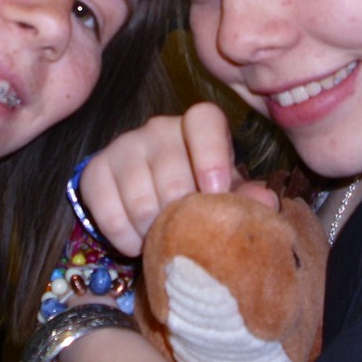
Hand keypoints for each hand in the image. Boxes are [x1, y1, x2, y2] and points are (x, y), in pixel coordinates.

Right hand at [79, 103, 238, 255]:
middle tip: (190, 235)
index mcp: (199, 124)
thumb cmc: (201, 191)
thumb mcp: (229, 192)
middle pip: (170, 170)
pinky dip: (124, 236)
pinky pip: (107, 211)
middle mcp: (159, 127)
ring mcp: (124, 145)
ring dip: (153, 232)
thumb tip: (265, 202)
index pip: (203, 120)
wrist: (153, 195)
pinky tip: (137, 242)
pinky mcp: (95, 170)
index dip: (210, 155)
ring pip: (139, 197)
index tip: (215, 191)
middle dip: (182, 213)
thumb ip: (249, 196)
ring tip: (164, 242)